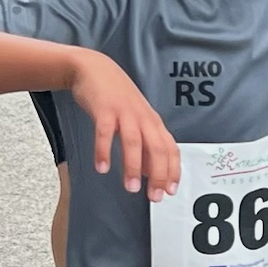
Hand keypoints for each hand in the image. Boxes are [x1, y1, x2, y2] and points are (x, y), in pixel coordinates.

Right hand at [67, 49, 179, 199]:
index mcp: (153, 122)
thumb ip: (143, 145)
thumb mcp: (135, 120)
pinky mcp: (105, 108)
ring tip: (130, 188)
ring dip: (132, 166)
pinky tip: (102, 167)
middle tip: (154, 197)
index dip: (173, 171)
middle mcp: (143, 117)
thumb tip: (147, 173)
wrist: (94, 69)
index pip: (170, 149)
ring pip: (134, 141)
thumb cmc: (116, 97)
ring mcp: (124, 112)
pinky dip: (104, 150)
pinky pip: (105, 132)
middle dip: (158, 175)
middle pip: (157, 148)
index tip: (170, 191)